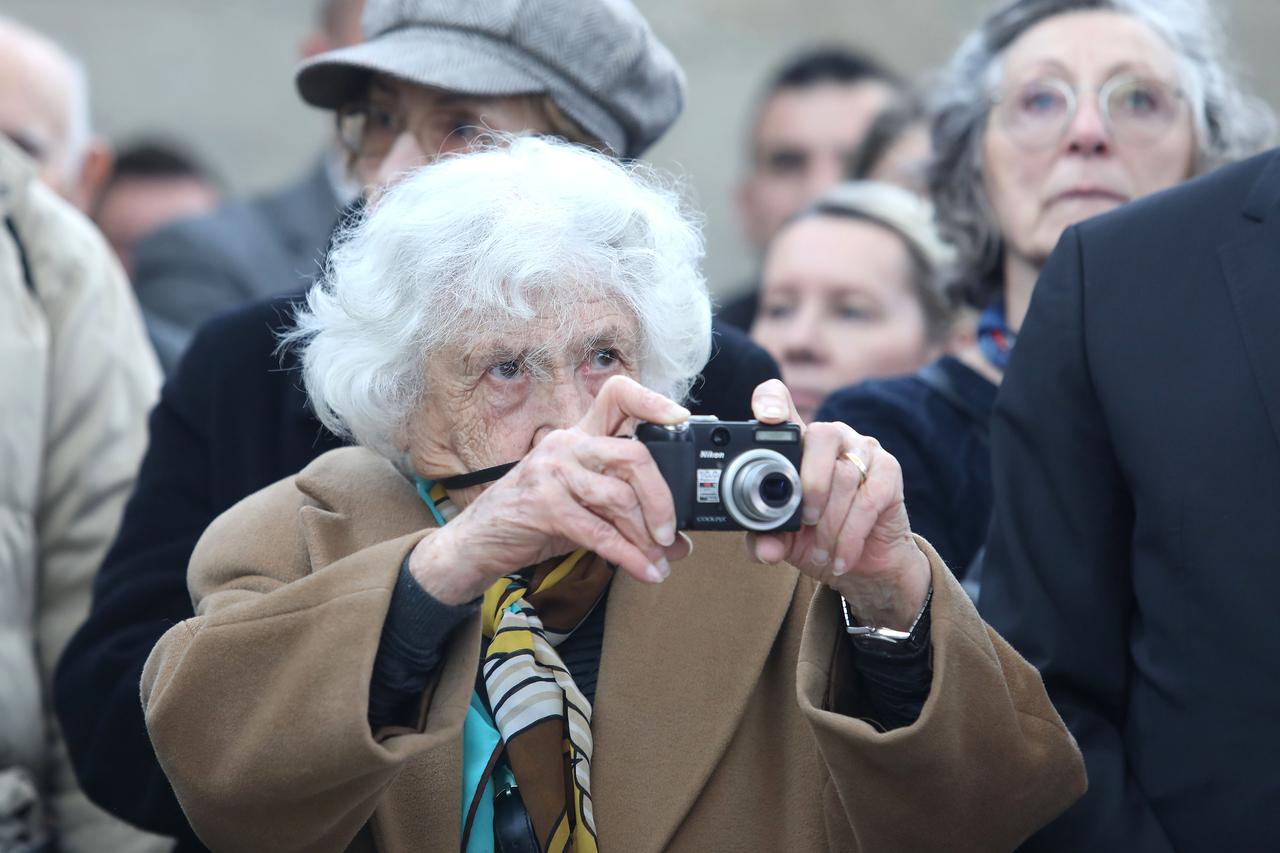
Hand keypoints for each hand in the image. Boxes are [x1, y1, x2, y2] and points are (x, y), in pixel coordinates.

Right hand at [409, 376, 692, 604]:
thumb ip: (627, 518)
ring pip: (619, 497)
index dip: (652, 401)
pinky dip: (628, 557)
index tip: (680, 418)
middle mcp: (567, 444)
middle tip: (670, 533)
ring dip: (646, 537)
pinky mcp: (544, 504)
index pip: (618, 396)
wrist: (476, 544)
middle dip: (662, 499)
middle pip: (634, 454)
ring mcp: (553, 471)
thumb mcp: (584, 510)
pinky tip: (645, 572)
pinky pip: (599, 533)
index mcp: (579, 435)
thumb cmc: (531, 520)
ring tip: (658, 560)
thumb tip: (678, 544)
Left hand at [748, 380, 930, 631]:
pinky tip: (841, 555)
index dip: (772, 401)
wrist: (860, 564)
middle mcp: (829, 437)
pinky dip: (851, 534)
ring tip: (821, 552)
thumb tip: (765, 550)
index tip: (768, 417)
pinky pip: (870, 498)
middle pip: (821, 436)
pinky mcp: (888, 471)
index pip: (780, 401)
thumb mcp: (782, 540)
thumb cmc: (814, 540)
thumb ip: (765, 540)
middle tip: (806, 521)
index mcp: (794, 443)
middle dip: (811, 484)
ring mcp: (862, 449)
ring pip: (845, 474)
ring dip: (831, 523)